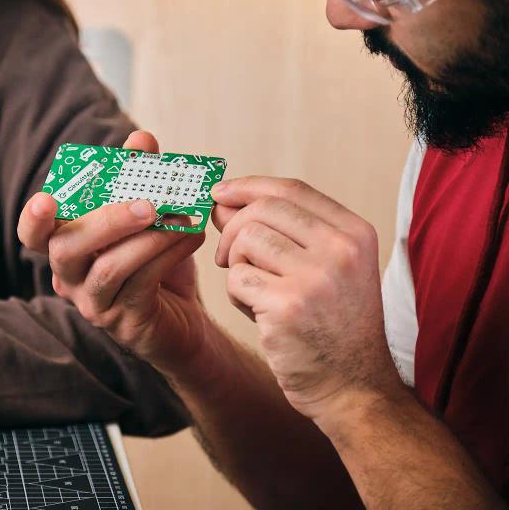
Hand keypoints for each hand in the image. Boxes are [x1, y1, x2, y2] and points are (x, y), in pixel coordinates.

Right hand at [18, 131, 208, 374]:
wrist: (185, 318)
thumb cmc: (155, 261)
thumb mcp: (147, 215)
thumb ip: (138, 176)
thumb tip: (140, 140)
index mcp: (65, 246)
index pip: (32, 235)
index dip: (33, 219)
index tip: (46, 199)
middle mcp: (69, 278)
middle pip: (66, 249)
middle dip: (106, 222)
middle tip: (147, 205)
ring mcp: (94, 303)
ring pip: (108, 268)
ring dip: (148, 239)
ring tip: (180, 219)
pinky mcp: (124, 323)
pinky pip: (141, 285)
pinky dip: (168, 256)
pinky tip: (191, 237)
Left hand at [211, 176, 404, 422]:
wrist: (353, 388)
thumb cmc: (331, 325)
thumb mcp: (324, 267)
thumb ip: (280, 230)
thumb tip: (222, 201)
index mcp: (355, 233)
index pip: (290, 189)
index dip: (247, 186)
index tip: (219, 192)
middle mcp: (341, 249)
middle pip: (261, 210)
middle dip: (231, 230)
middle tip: (227, 257)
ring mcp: (315, 278)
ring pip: (244, 242)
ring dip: (237, 266)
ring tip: (256, 291)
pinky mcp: (287, 307)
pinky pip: (237, 280)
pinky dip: (238, 295)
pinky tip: (260, 313)